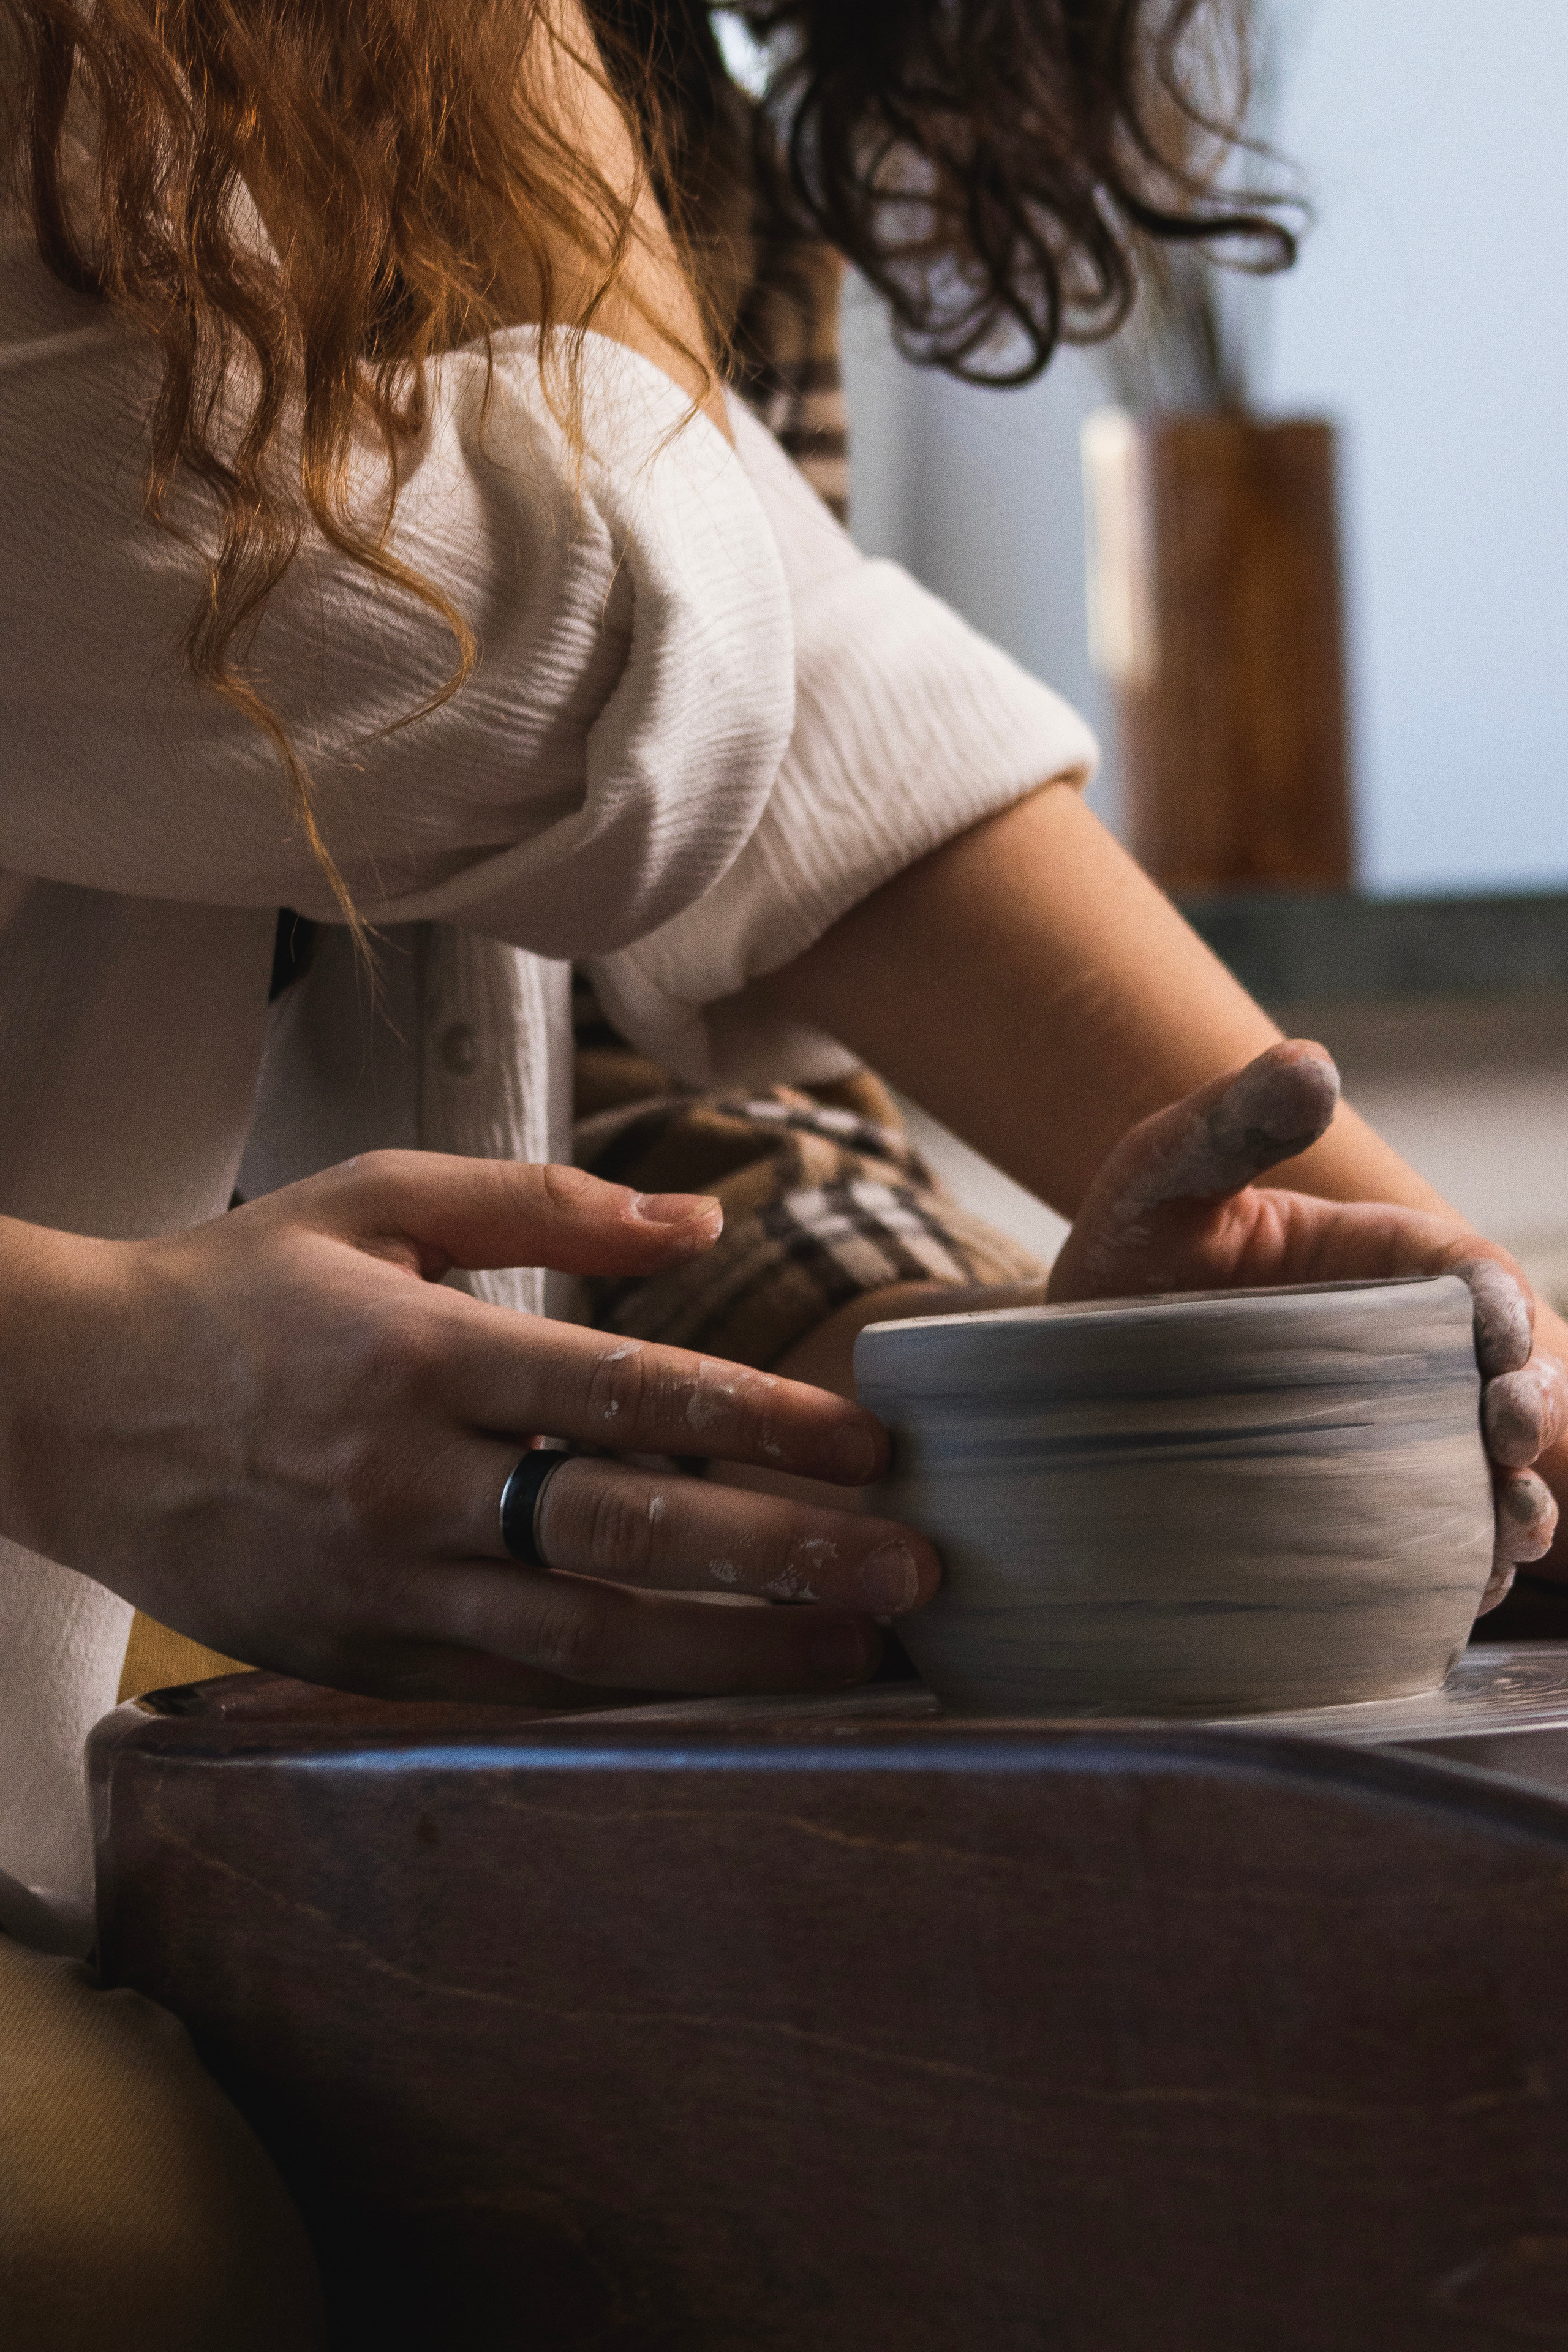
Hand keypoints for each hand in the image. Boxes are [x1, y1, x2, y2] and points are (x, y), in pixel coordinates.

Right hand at [0, 1155, 938, 1702]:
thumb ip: (541, 1202)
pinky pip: (509, 1693)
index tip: (873, 1446)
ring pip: (581, 1640)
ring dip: (732, 1653)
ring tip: (856, 1653)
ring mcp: (380, 1586)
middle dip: (784, 1554)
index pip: (626, 1392)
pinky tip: (720, 1698)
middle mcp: (408, 1478)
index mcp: (422, 1350)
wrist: (67, 1407)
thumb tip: (698, 1221)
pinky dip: (622, 1701)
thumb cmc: (237, 1289)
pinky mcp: (355, 1658)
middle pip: (625, 1529)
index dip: (762, 1423)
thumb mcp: (376, 1199)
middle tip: (913, 1572)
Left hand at [1047, 1041, 1567, 1611]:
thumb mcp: (1161, 1174)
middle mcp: (1399, 1351)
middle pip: (1507, 1378)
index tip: (1497, 1348)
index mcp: (1379, 1261)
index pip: (1474, 1277)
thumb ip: (1230, 1121)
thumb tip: (1313, 1064)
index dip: (1504, 1311)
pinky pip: (1431, 1543)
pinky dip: (1463, 1567)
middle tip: (1508, 1440)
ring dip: (1518, 1501)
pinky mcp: (1353, 1510)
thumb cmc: (1122, 1252)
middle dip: (1532, 1409)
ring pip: (1488, 1471)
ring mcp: (1382, 1435)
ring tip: (1512, 1526)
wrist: (1058, 1365)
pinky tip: (1463, 1585)